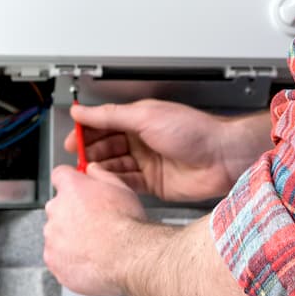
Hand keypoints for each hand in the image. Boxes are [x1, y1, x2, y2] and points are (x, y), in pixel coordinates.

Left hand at [43, 164, 147, 295]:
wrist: (127, 257)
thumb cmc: (126, 224)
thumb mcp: (121, 188)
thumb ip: (100, 175)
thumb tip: (93, 170)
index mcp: (71, 188)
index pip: (60, 176)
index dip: (69, 182)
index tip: (76, 189)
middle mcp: (57, 209)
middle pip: (58, 207)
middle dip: (71, 213)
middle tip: (93, 223)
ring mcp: (52, 236)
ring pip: (57, 233)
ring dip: (70, 237)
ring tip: (94, 245)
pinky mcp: (53, 259)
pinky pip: (57, 257)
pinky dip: (68, 259)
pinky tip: (88, 259)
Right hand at [68, 99, 269, 201]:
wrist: (222, 158)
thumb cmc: (195, 131)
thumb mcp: (146, 116)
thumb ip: (110, 115)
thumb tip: (83, 111)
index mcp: (140, 119)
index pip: (105, 123)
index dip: (87, 131)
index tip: (72, 139)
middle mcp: (142, 140)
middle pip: (107, 146)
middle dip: (91, 152)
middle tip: (77, 159)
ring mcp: (148, 163)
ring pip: (115, 166)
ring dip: (101, 169)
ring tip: (89, 172)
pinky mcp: (154, 184)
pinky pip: (127, 184)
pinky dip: (114, 183)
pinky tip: (105, 183)